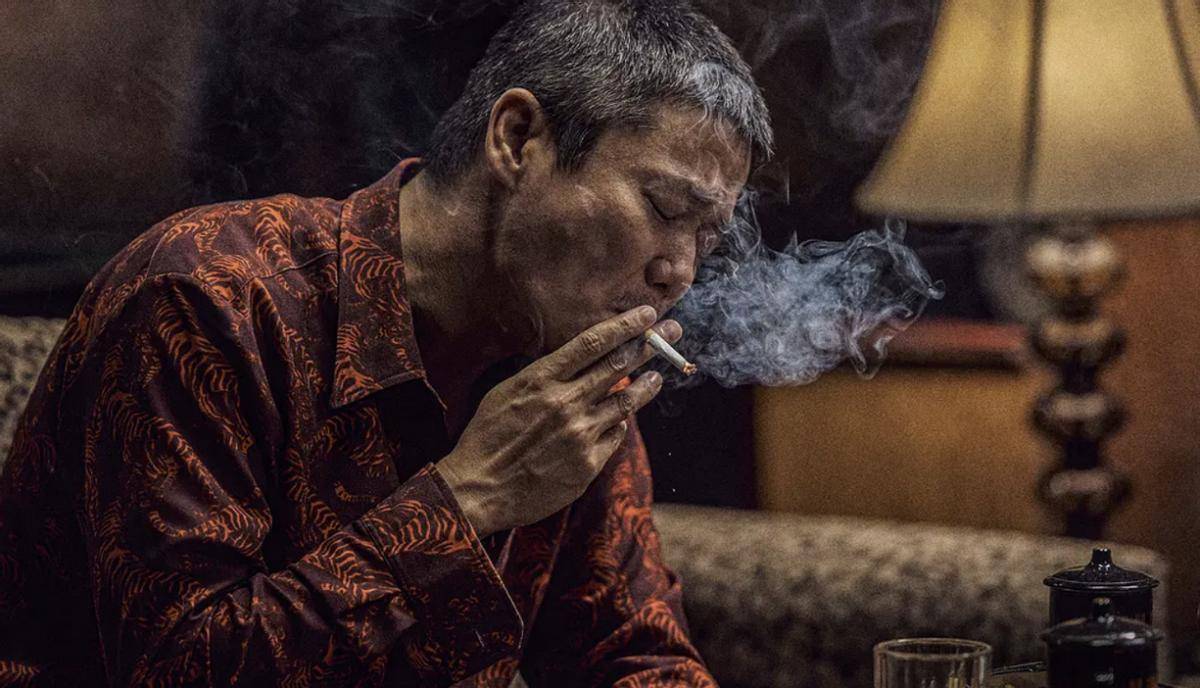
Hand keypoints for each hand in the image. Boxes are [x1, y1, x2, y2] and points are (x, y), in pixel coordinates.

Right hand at [436, 306, 679, 537]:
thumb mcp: (505, 393)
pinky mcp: (588, 463)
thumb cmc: (487, 438)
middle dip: (650, 345)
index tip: (647, 314)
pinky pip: (614, 435)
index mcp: (541, 380)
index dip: (625, 325)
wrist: (478, 490)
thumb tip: (575, 362)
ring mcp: (579, 434)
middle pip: (618, 366)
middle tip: (672, 333)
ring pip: (626, 403)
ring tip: (657, 376)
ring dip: (646, 386)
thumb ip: (543, 376)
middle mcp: (565, 402)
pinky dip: (618, 424)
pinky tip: (619, 420)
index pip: (592, 343)